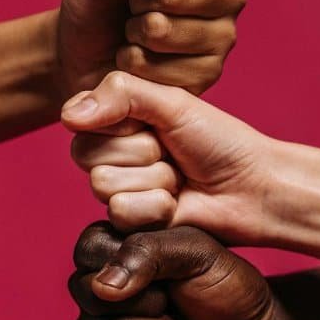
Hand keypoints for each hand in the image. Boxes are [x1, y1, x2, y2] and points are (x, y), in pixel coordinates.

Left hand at [57, 0, 245, 97]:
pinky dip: (135, 64)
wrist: (88, 52)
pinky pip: (157, 68)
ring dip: (134, 32)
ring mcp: (223, 37)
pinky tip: (141, 60)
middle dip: (137, 0)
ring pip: (162, 30)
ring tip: (135, 32)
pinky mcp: (209, 75)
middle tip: (134, 6)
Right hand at [62, 71, 280, 243]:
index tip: (157, 124)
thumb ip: (121, 94)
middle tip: (172, 153)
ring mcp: (121, 191)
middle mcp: (113, 155)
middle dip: (140, 152)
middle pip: (87, 154)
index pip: (82, 119)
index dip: (122, 123)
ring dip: (153, 180)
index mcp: (119, 120)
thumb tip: (67, 115)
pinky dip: (155, 206)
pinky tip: (176, 204)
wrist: (251, 188)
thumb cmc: (219, 142)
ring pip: (102, 184)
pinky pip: (120, 212)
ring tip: (179, 179)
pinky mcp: (132, 224)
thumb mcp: (173, 103)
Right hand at [69, 222, 295, 319]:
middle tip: (174, 300)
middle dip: (145, 299)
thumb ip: (148, 252)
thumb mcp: (196, 251)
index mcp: (117, 252)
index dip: (123, 260)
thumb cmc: (227, 286)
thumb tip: (103, 286)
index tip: (166, 267)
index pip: (88, 249)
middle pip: (88, 294)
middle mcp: (103, 292)